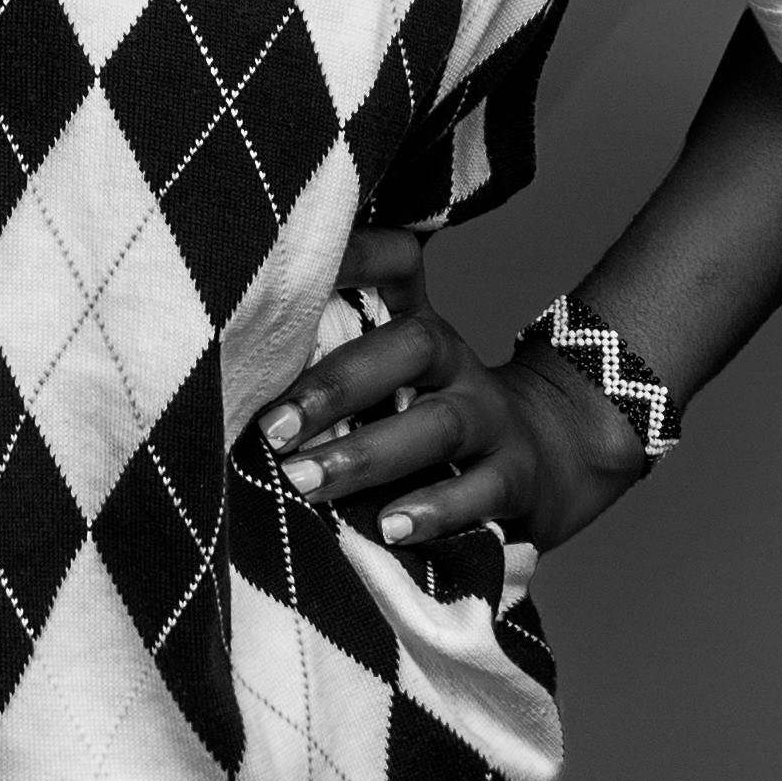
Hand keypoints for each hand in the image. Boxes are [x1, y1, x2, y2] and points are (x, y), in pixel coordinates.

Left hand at [257, 225, 648, 558]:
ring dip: (368, 453)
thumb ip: (328, 367)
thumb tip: (231, 373)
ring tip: (307, 480)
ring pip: (439, 424)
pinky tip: (390, 527)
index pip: (394, 261)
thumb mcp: (388, 380)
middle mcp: (456, 362)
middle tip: (272, 428)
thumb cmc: (427, 419)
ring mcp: (492, 418)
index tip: (282, 262)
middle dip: (335, 384)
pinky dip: (436, 510)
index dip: (351, 253)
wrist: (550, 459)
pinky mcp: (517, 479)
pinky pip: (482, 492)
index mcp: (416, 324)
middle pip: (410, 347)